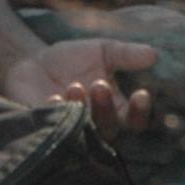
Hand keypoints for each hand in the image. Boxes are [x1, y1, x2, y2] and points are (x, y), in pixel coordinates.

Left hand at [1, 38, 156, 136]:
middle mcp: (96, 126)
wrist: (31, 62)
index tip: (141, 94)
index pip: (135, 121)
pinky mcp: (46, 132)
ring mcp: (72, 132)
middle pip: (111, 132)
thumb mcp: (101, 50)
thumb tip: (153, 54)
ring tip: (74, 85)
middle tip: (99, 85)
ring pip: (84, 133)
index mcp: (115, 109)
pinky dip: (56, 114)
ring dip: (83, 109)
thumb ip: (125, 54)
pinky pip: (54, 132)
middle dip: (106, 109)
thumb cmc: (71, 60)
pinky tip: (54, 98)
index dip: (140, 112)